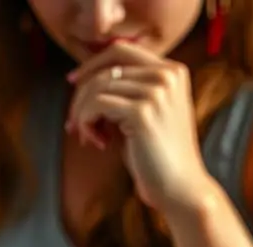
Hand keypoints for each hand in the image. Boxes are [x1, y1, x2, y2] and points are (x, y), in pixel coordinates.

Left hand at [66, 41, 212, 212]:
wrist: (179, 189)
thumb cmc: (157, 159)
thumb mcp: (145, 115)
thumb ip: (127, 94)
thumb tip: (85, 84)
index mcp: (171, 71)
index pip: (121, 50)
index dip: (92, 64)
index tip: (73, 83)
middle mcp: (167, 75)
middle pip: (105, 69)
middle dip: (81, 96)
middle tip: (73, 125)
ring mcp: (156, 92)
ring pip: (97, 87)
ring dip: (83, 114)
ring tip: (88, 138)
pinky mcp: (143, 112)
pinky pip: (96, 105)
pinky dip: (87, 124)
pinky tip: (99, 143)